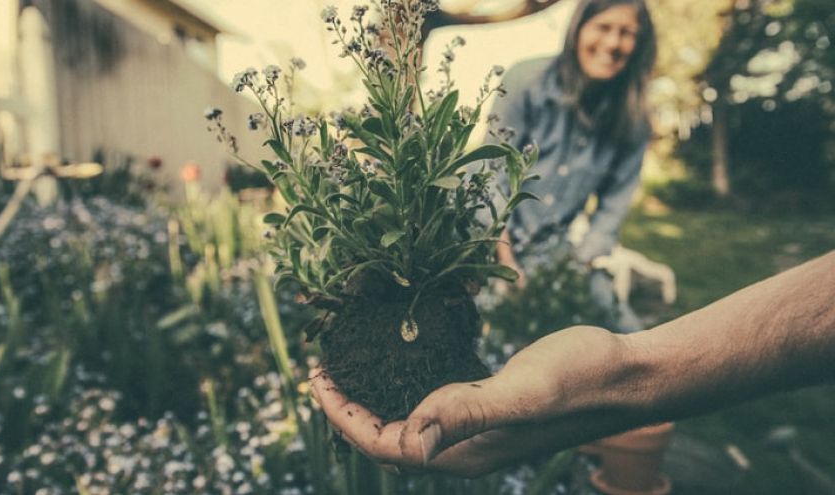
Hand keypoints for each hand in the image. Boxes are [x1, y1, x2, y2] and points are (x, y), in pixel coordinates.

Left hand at [312, 325, 631, 476]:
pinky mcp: (493, 406)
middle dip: (349, 409)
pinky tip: (403, 361)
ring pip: (410, 422)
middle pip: (389, 439)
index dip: (343, 416)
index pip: (384, 445)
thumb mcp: (523, 393)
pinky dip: (408, 385)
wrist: (629, 373)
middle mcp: (467, 448)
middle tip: (323, 369)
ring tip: (350, 368)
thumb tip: (410, 442)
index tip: (317, 377)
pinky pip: (436, 403)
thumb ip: (466, 413)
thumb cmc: (582, 381)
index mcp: (465, 453)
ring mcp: (481, 429)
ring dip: (375, 398)